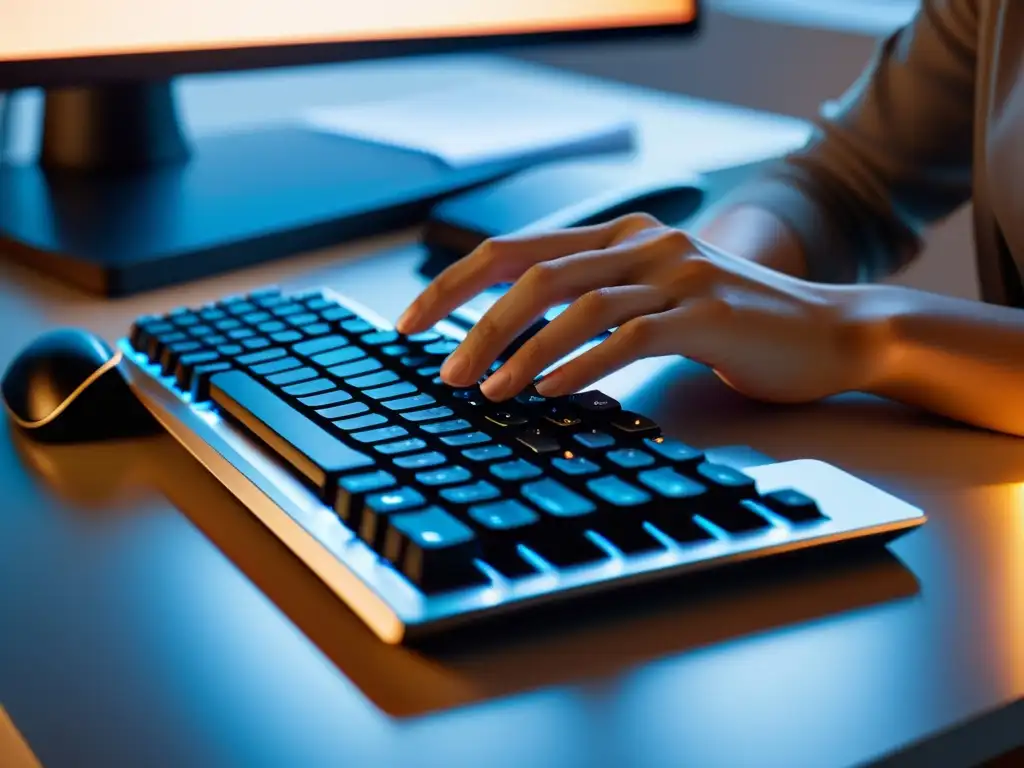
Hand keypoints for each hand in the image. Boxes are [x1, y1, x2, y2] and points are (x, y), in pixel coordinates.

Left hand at [397, 213, 888, 402]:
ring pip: (576, 301)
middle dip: (476, 322)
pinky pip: (628, 335)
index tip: (411, 323)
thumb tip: (517, 348)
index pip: (518, 247)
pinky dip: (581, 363)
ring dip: (521, 349)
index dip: (456, 283)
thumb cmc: (734, 328)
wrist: (830, 334)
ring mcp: (677, 273)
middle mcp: (645, 243)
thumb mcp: (657, 303)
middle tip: (441, 370)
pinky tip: (549, 390)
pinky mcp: (706, 313)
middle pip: (536, 271)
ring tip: (487, 390)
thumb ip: (598, 309)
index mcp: (624, 236)